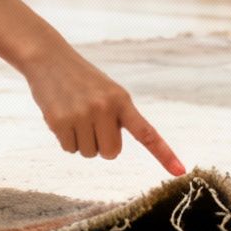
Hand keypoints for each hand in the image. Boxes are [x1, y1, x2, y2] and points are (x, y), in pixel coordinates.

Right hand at [24, 45, 185, 176]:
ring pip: (89, 153)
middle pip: (112, 153)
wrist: (49, 58)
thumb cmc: (83, 80)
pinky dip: (65, 139)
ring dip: (82, 141)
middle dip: (102, 145)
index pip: (146, 132)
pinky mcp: (60, 122)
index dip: (164, 154)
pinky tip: (61, 116)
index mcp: (122, 100)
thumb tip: (112, 150)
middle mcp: (104, 107)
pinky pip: (69, 150)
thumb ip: (118, 117)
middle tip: (92, 123)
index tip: (181, 171)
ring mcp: (82, 115)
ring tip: (74, 113)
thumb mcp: (108, 91)